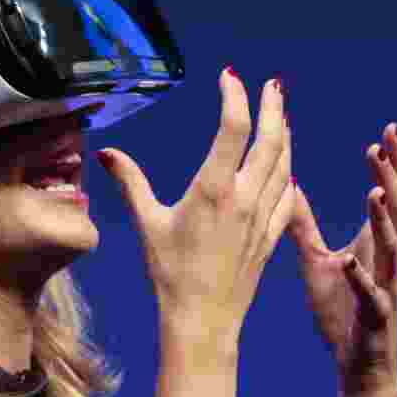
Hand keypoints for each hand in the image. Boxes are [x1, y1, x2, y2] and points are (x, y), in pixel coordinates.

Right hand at [98, 69, 293, 353]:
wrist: (203, 319)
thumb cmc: (171, 273)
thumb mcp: (147, 224)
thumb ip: (131, 183)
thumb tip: (106, 153)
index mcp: (213, 190)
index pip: (233, 128)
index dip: (235, 96)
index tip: (229, 77)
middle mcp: (245, 198)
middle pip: (271, 140)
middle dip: (274, 107)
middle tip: (272, 85)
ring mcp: (263, 217)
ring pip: (285, 165)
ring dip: (285, 136)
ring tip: (282, 116)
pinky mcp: (271, 236)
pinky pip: (289, 196)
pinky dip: (289, 174)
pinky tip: (287, 169)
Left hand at [287, 122, 396, 394]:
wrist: (359, 363)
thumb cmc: (341, 309)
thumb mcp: (316, 259)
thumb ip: (303, 224)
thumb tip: (287, 186)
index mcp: (376, 244)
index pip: (391, 195)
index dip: (392, 165)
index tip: (388, 132)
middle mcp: (388, 260)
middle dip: (394, 176)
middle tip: (385, 143)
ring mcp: (384, 287)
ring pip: (392, 247)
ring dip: (382, 220)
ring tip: (372, 193)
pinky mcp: (373, 315)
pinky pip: (371, 294)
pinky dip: (360, 277)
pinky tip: (349, 260)